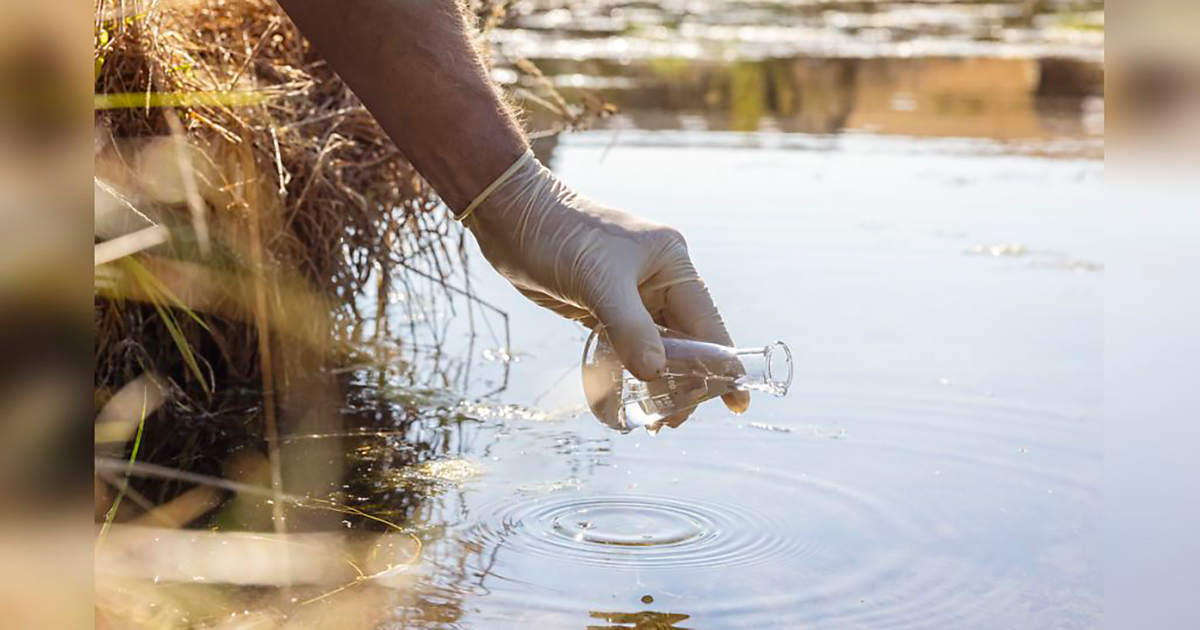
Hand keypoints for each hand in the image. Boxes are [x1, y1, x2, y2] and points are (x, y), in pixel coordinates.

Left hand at [464, 152, 749, 419]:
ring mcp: (632, 295)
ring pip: (658, 348)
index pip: (707, 324)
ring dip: (658, 382)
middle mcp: (659, 280)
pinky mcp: (604, 307)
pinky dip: (632, 371)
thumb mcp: (598, 281)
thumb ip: (629, 328)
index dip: (722, 365)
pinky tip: (630, 397)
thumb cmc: (558, 236)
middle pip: (686, 342)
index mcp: (672, 264)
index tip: (735, 403)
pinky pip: (629, 346)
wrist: (510, 217)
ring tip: (653, 420)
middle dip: (686, 382)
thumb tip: (656, 374)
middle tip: (671, 421)